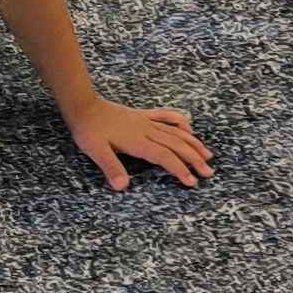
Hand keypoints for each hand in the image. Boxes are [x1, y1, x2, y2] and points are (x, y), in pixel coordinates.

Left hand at [69, 97, 211, 190]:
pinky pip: (167, 116)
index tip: (192, 181)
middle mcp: (146, 131)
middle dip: (194, 159)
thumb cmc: (89, 130)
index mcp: (137, 142)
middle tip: (208, 173)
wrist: (84, 105)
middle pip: (176, 145)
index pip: (165, 157)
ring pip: (176, 132)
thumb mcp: (95, 151)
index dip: (180, 169)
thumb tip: (122, 186)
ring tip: (208, 155)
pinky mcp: (143, 116)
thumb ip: (111, 167)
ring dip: (193, 144)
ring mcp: (146, 122)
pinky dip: (180, 122)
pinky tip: (189, 128)